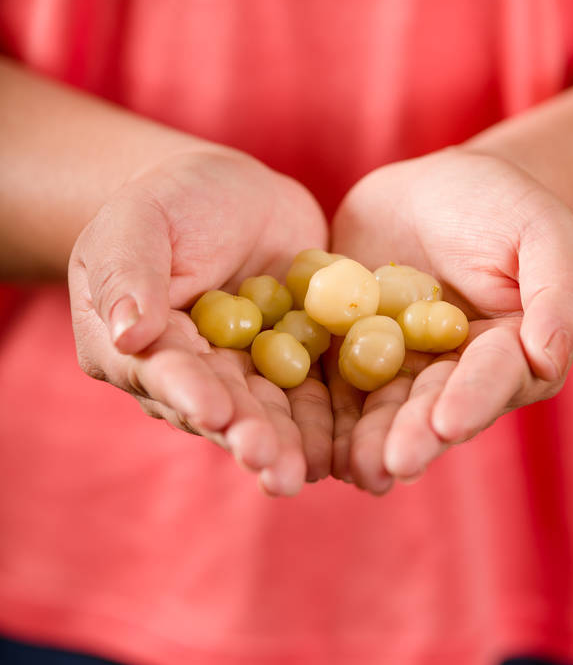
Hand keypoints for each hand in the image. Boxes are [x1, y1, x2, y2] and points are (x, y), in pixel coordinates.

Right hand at [69, 147, 330, 494]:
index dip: (190, 394)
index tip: (215, 415)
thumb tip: (127, 336)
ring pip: (270, 411)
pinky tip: (352, 447)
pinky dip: (332, 419)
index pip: (165, 372)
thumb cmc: (169, 201)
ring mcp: (246, 372)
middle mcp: (192, 374)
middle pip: (221, 407)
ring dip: (291, 443)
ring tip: (313, 471)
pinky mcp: (296, 360)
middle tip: (274, 469)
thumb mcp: (139, 222)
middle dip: (249, 437)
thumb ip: (129, 274)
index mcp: (138, 349)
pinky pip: (315, 392)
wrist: (233, 193)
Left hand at [328, 148, 572, 493]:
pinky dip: (323, 415)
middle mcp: (453, 373)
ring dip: (367, 442)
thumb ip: (558, 292)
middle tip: (391, 464)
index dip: (472, 400)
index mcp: (509, 353)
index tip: (449, 423)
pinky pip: (333, 384)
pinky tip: (309, 443)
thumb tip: (548, 358)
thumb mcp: (542, 231)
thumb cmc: (502, 205)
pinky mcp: (349, 352)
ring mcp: (398, 366)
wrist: (432, 189)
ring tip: (353, 469)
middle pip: (433, 407)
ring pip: (382, 410)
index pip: (493, 379)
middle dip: (413, 437)